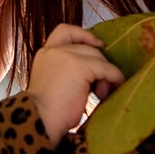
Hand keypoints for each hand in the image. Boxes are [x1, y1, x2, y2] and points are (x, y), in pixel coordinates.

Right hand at [28, 24, 123, 141]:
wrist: (40, 121)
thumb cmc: (47, 113)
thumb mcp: (53, 84)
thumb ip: (67, 71)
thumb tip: (96, 74)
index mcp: (45, 54)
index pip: (65, 32)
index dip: (83, 35)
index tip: (97, 45)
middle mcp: (54, 50)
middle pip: (88, 48)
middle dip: (99, 65)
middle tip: (100, 88)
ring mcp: (67, 56)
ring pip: (98, 57)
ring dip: (106, 74)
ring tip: (101, 94)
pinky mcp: (80, 66)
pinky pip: (106, 68)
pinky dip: (114, 78)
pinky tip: (108, 92)